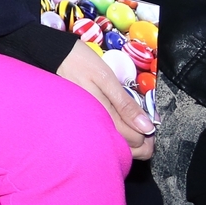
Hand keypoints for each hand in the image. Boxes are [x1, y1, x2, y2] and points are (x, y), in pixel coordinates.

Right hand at [56, 38, 154, 160]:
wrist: (53, 56)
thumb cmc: (80, 62)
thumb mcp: (106, 78)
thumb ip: (125, 104)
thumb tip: (147, 128)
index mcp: (101, 115)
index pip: (132, 140)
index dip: (148, 135)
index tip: (152, 124)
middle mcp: (92, 125)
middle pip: (124, 148)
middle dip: (141, 142)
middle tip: (146, 124)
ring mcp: (86, 125)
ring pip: (114, 144)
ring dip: (129, 139)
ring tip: (134, 122)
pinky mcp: (81, 121)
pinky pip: (103, 135)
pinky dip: (116, 134)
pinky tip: (119, 121)